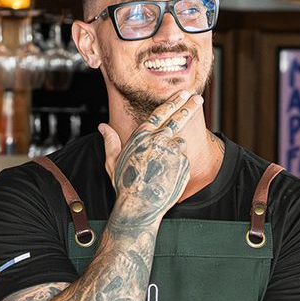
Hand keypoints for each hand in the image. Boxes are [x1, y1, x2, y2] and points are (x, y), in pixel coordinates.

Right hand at [106, 92, 200, 219]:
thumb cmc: (125, 185)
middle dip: (189, 107)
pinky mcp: (183, 164)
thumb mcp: (113, 162)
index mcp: (142, 136)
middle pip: (178, 119)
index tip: (183, 94)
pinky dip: (178, 164)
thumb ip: (110, 142)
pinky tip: (168, 175)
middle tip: (198, 99)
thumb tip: (102, 127)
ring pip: (180, 143)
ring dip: (176, 149)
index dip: (173, 102)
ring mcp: (173, 151)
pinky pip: (183, 160)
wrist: (140, 206)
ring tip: (163, 165)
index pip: (161, 113)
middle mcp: (159, 140)